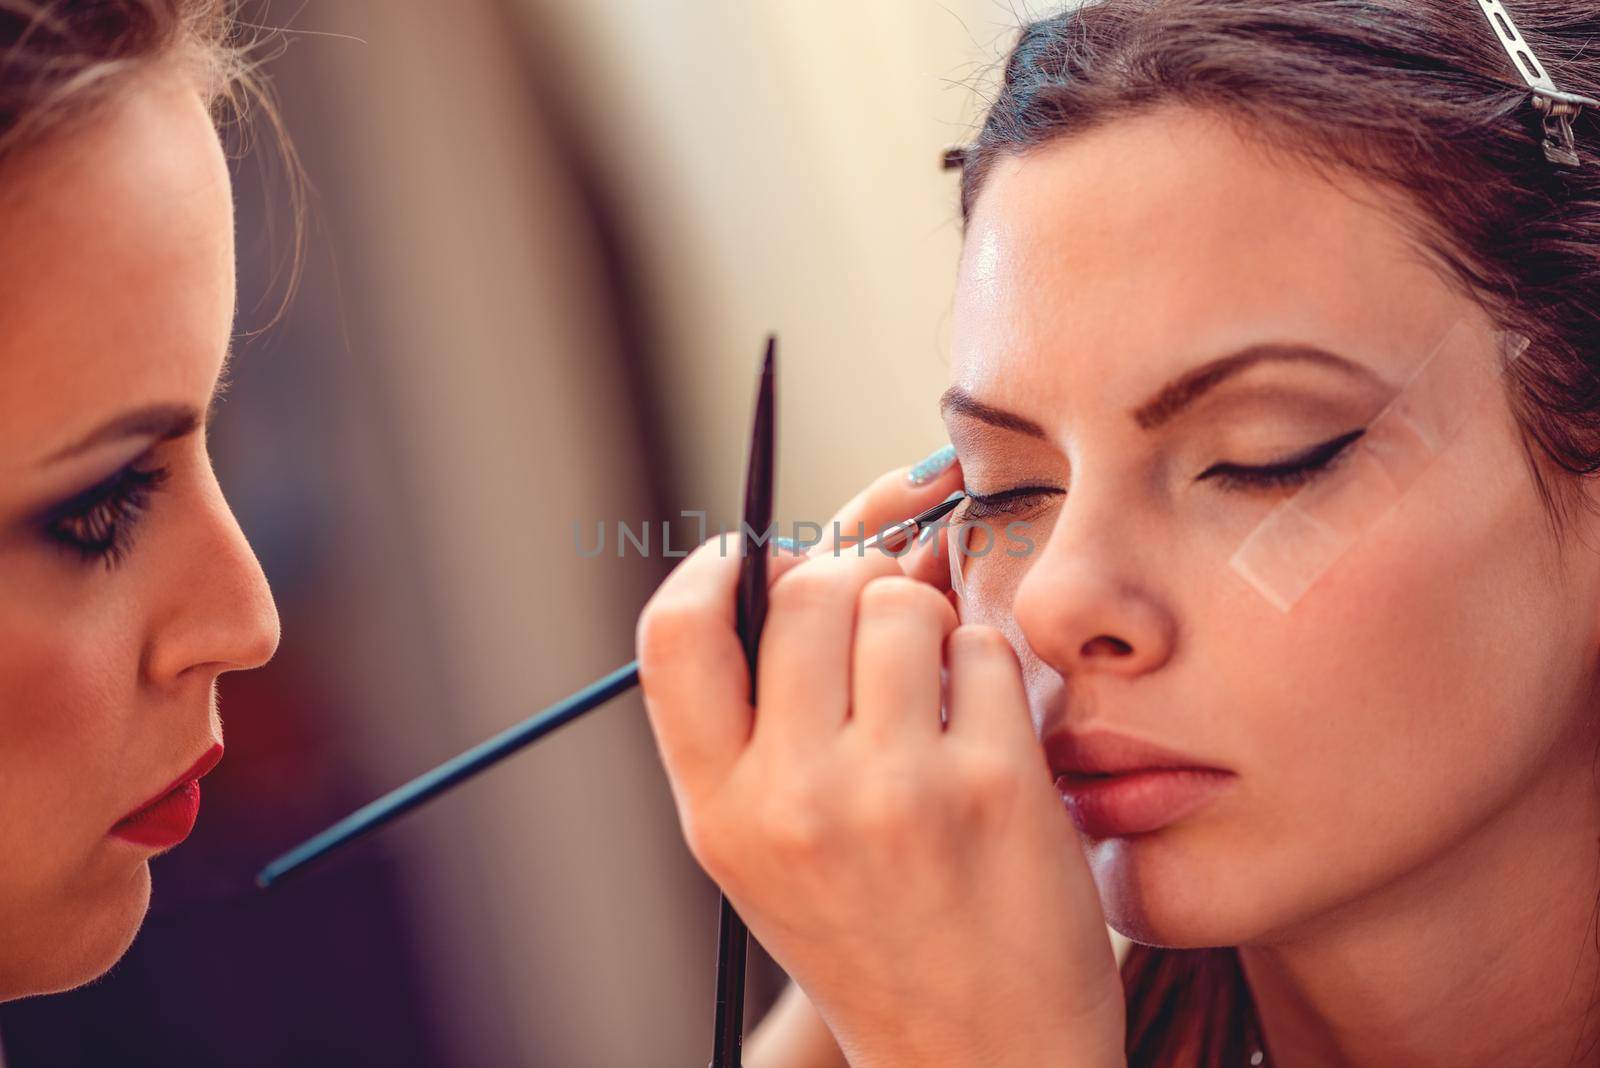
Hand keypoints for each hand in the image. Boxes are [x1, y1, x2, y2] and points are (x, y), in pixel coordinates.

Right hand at [636, 459, 1125, 1067]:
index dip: (713, 572)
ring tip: (933, 688)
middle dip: (847, 584)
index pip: (672, 635)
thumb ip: (749, 724)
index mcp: (718, 813)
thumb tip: (781, 567)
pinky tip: (985, 731)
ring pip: (901, 602)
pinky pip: (983, 648)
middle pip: (807, 591)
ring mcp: (897, 791)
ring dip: (923, 622)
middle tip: (874, 625)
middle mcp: (794, 799)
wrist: (979, 1061)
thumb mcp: (764, 851)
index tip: (751, 561)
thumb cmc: (873, 935)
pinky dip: (987, 669)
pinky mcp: (996, 787)